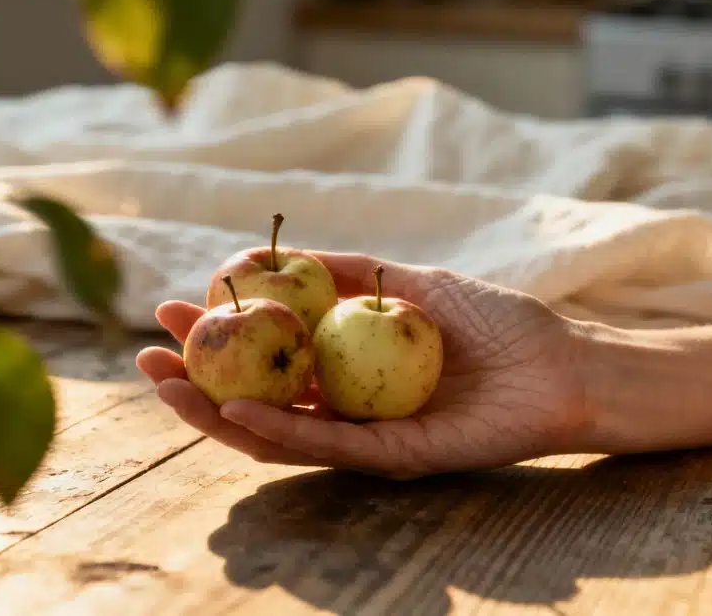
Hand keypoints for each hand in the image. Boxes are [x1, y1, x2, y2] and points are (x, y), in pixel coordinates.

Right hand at [136, 252, 590, 478]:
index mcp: (351, 371)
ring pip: (280, 436)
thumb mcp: (415, 282)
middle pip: (259, 401)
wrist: (565, 362)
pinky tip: (239, 411)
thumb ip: (351, 272)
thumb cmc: (501, 323)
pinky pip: (329, 448)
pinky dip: (280, 433)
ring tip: (167, 385)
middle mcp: (351, 408)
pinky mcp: (397, 458)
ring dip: (218, 414)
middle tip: (147, 354)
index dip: (219, 337)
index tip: (175, 305)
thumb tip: (274, 252)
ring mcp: (370, 436)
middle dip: (198, 381)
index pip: (269, 359)